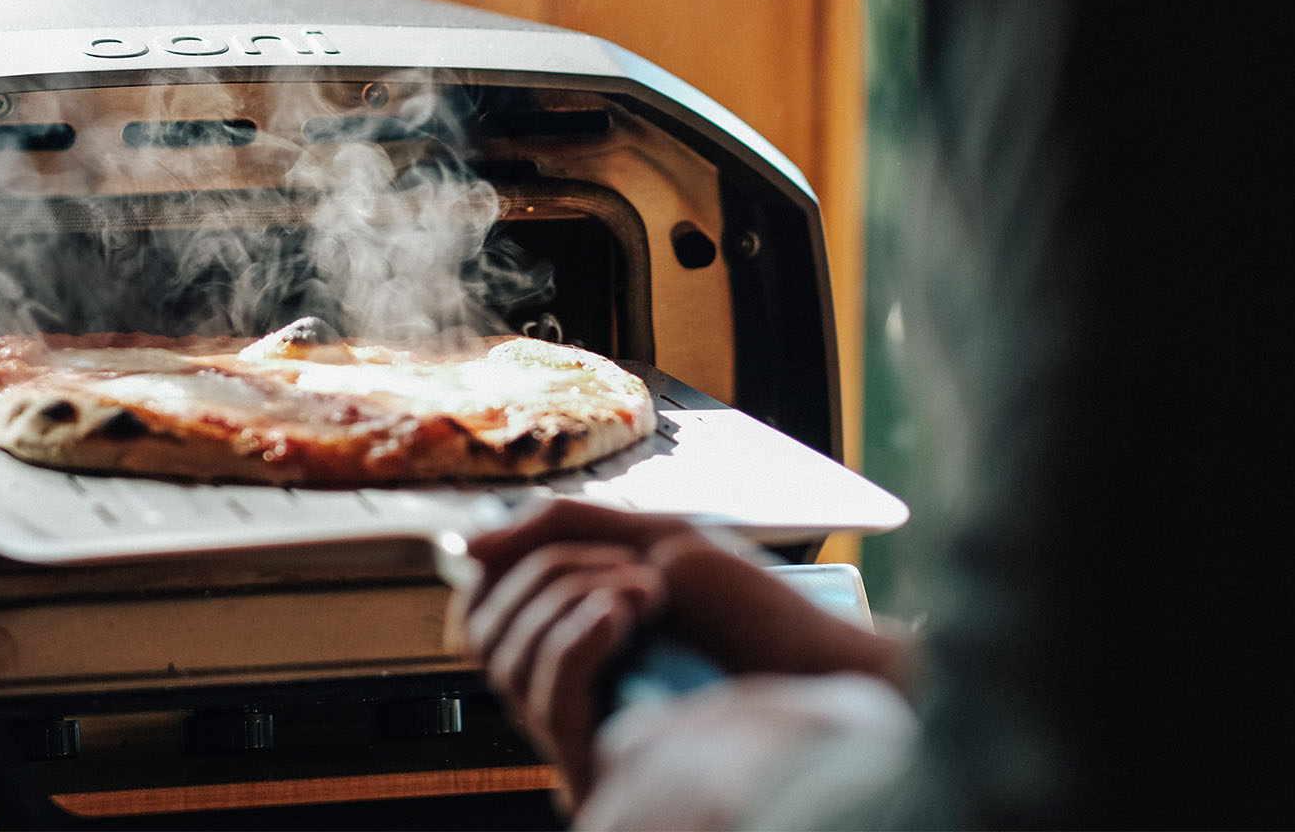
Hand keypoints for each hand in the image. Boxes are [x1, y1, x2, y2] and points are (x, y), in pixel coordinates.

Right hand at [453, 500, 910, 806]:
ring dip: (576, 595)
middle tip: (630, 569)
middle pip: (483, 631)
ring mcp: (580, 734)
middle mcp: (565, 696)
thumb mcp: (653, 542)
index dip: (500, 570)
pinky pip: (547, 690)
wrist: (830, 676)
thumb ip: (560, 531)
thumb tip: (464, 549)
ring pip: (508, 656)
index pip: (481, 614)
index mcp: (571, 647)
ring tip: (651, 593)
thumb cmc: (758, 616)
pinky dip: (577, 633)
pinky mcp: (601, 763)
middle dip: (551, 572)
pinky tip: (626, 612)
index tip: (552, 543)